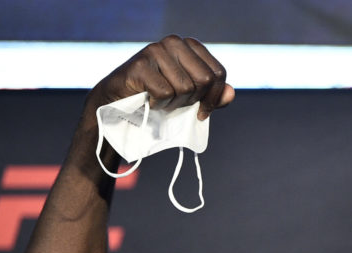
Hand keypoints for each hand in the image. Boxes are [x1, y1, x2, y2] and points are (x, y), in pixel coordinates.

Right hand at [89, 35, 233, 119]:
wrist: (120, 102)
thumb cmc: (160, 97)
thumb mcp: (192, 97)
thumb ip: (213, 95)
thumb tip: (231, 93)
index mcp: (190, 46)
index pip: (218, 73)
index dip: (214, 97)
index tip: (203, 111)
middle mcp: (173, 42)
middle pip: (204, 79)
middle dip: (194, 100)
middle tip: (178, 103)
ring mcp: (155, 50)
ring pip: (185, 88)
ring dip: (174, 103)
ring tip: (161, 100)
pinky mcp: (140, 64)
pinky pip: (165, 92)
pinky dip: (159, 104)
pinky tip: (149, 99)